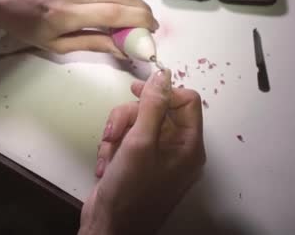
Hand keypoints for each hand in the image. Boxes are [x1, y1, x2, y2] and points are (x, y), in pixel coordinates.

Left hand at [0, 0, 158, 58]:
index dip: (138, 21)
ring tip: (139, 18)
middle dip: (143, 10)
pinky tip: (121, 7)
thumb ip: (92, 45)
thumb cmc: (28, 27)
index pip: (112, 13)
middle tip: (150, 26)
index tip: (152, 32)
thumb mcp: (56, 46)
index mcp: (65, 14)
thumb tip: (124, 49)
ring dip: (134, 1)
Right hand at [78, 69, 205, 234]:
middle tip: (114, 132)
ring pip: (137, 122)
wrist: (108, 228)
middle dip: (130, 117)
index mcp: (189, 145)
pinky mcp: (137, 162)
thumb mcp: (140, 142)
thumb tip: (163, 75)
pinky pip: (126, 138)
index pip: (187, 101)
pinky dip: (113, 148)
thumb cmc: (130, 190)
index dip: (163, 93)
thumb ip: (152, 105)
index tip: (137, 94)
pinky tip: (105, 164)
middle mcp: (176, 149)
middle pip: (156, 109)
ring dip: (117, 133)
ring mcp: (156, 156)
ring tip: (108, 152)